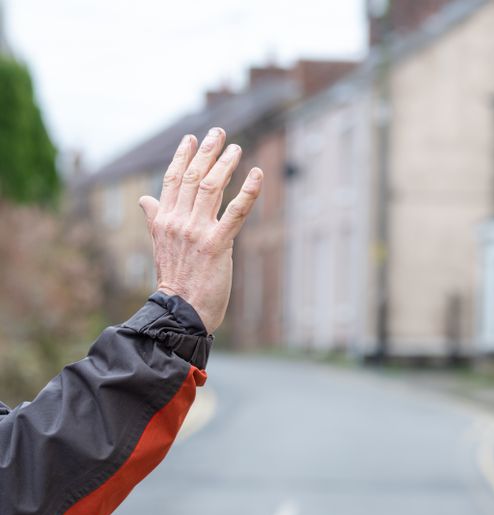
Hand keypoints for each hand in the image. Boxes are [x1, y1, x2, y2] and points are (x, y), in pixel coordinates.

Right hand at [138, 128, 262, 333]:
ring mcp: (197, 232)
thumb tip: (145, 200)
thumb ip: (155, 219)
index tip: (191, 138)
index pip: (173, 180)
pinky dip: (248, 191)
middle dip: (206, 152)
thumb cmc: (176, 281)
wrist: (181, 312)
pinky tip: (258, 174)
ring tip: (236, 148)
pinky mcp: (217, 244)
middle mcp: (178, 222)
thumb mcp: (160, 246)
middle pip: (193, 177)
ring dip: (225, 164)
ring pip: (212, 188)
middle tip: (218, 132)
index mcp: (164, 221)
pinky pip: (235, 212)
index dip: (182, 157)